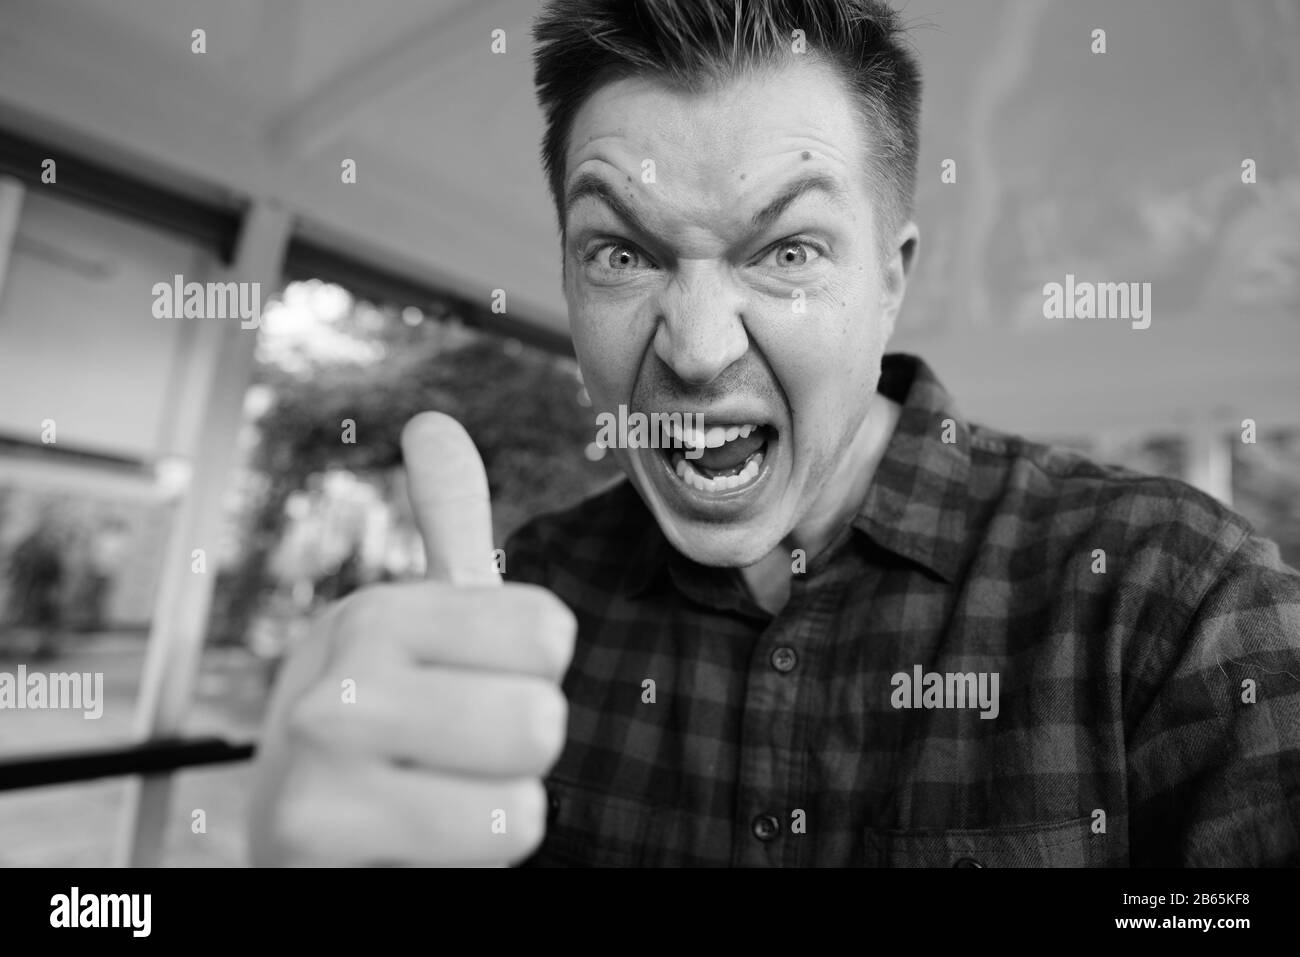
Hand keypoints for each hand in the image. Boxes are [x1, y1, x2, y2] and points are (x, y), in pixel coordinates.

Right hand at [247, 412, 574, 864]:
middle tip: (452, 760)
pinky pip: (490, 844)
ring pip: (523, 796)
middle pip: (540, 717)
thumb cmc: (387, 734)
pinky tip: (412, 846)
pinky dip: (474, 858)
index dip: (529, 677)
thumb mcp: (420, 635)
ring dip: (497, 812)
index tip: (469, 692)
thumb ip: (444, 531)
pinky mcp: (313, 837)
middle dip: (515, 755)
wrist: (304, 848)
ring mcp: (318, 757)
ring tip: (435, 802)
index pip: (550, 631)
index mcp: (378, 613)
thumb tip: (434, 422)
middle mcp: (338, 673)